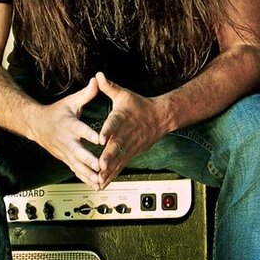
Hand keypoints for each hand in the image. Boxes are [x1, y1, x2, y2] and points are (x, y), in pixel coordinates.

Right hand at [26, 77, 102, 187]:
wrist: (36, 125)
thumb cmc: (56, 112)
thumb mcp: (70, 101)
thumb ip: (86, 94)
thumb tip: (98, 80)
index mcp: (69, 125)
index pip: (81, 130)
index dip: (90, 135)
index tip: (100, 140)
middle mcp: (66, 141)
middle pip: (78, 152)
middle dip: (89, 161)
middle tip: (100, 167)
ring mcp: (65, 152)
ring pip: (77, 165)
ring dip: (88, 174)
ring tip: (100, 181)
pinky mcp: (65, 159)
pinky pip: (75, 170)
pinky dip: (84, 178)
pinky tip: (95, 185)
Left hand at [95, 72, 167, 189]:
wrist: (161, 118)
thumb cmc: (139, 105)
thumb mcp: (123, 94)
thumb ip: (109, 87)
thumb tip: (98, 75)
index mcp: (121, 118)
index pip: (114, 124)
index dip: (107, 131)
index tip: (100, 138)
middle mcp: (126, 134)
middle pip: (116, 147)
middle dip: (108, 157)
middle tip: (99, 166)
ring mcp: (130, 146)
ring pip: (118, 160)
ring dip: (109, 171)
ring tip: (99, 180)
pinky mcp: (131, 154)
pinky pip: (121, 166)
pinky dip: (112, 175)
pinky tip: (102, 184)